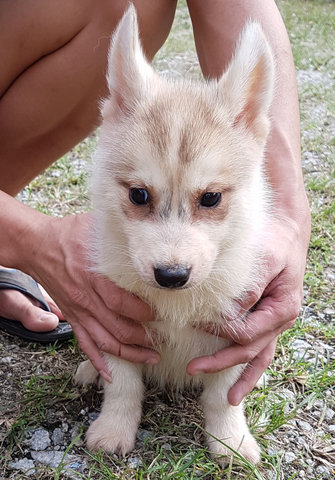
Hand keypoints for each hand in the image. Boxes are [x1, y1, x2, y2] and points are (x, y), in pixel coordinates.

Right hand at [28, 212, 159, 380]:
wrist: (39, 245)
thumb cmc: (71, 234)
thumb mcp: (97, 228)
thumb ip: (123, 235)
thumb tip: (151, 234)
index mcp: (94, 276)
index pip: (122, 303)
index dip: (144, 313)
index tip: (162, 314)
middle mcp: (86, 298)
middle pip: (117, 327)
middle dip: (144, 338)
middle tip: (164, 339)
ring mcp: (78, 311)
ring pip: (105, 342)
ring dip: (130, 354)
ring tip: (151, 357)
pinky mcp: (72, 317)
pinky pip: (84, 344)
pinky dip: (98, 361)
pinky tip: (111, 374)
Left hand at [187, 215, 309, 404]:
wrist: (287, 231)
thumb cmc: (275, 243)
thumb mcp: (265, 262)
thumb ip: (249, 288)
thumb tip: (230, 313)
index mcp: (282, 308)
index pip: (246, 332)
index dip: (219, 333)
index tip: (194, 324)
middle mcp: (280, 320)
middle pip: (249, 350)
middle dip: (221, 362)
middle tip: (193, 369)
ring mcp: (275, 322)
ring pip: (259, 356)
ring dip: (241, 376)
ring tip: (228, 398)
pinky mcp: (267, 318)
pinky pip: (260, 348)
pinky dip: (250, 366)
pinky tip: (239, 382)